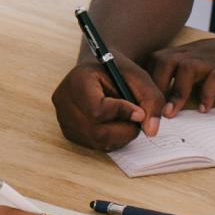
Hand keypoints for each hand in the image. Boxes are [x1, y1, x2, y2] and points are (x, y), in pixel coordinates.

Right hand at [51, 51, 166, 150]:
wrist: (100, 69)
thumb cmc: (119, 71)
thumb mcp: (139, 77)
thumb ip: (151, 100)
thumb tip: (151, 131)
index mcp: (77, 80)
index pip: (97, 110)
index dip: (122, 114)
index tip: (140, 111)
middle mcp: (64, 100)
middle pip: (97, 131)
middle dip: (125, 129)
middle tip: (138, 119)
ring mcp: (63, 118)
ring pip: (97, 141)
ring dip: (120, 135)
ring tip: (128, 119)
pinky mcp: (68, 131)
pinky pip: (94, 144)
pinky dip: (112, 139)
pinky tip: (116, 124)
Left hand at [148, 36, 214, 113]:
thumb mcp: (207, 64)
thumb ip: (187, 76)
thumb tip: (163, 101)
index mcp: (189, 53)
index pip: (156, 59)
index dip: (146, 78)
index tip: (140, 100)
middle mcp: (198, 54)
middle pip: (164, 60)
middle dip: (155, 86)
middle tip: (151, 110)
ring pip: (186, 68)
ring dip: (175, 92)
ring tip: (171, 114)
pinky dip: (207, 95)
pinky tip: (204, 110)